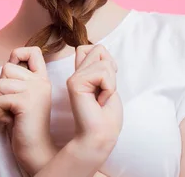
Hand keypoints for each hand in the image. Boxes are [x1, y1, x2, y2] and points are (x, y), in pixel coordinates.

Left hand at [0, 46, 56, 173]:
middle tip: (14, 105)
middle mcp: (41, 82)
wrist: (34, 149)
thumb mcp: (24, 95)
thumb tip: (9, 59)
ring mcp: (35, 91)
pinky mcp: (25, 102)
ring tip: (13, 113)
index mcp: (42, 78)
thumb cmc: (24, 123)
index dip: (18, 54)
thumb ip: (18, 78)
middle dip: (2, 87)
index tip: (16, 69)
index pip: (32, 51)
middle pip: (6, 68)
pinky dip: (0, 113)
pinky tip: (13, 121)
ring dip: (0, 101)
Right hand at [66, 44, 121, 158]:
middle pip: (99, 49)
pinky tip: (99, 101)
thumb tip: (98, 47)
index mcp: (82, 73)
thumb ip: (100, 66)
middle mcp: (76, 73)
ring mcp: (74, 78)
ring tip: (101, 98)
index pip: (94, 48)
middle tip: (104, 92)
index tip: (106, 85)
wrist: (101, 136)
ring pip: (103, 61)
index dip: (107, 62)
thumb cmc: (107, 116)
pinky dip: (109, 87)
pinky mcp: (74, 83)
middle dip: (111, 71)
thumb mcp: (108, 84)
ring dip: (111, 82)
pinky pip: (102, 72)